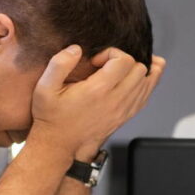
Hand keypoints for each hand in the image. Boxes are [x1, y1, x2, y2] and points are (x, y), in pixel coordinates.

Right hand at [30, 46, 165, 161]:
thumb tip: (75, 49)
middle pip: (140, 69)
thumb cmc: (52, 117)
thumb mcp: (45, 88)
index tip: (97, 60)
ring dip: (137, 70)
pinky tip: (138, 77)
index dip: (111, 53)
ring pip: (149, 82)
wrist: (60, 145)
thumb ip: (59, 64)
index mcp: (98, 91)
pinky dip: (146, 83)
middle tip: (107, 65)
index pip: (124, 60)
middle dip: (124, 60)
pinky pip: (147, 95)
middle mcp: (116, 101)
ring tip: (123, 67)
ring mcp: (124, 110)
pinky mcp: (126, 116)